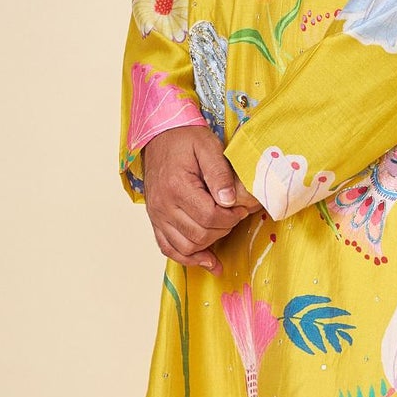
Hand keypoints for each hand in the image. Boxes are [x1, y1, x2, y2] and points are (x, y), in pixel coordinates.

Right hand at [144, 126, 257, 273]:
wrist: (159, 135)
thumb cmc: (185, 139)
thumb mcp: (208, 146)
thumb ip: (220, 174)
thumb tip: (230, 202)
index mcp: (177, 187)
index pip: (209, 217)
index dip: (231, 218)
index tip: (242, 210)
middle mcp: (162, 205)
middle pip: (199, 235)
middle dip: (224, 229)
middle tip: (235, 217)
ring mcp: (156, 215)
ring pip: (186, 246)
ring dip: (209, 244)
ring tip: (224, 230)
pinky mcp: (155, 219)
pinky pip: (168, 248)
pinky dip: (188, 258)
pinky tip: (207, 261)